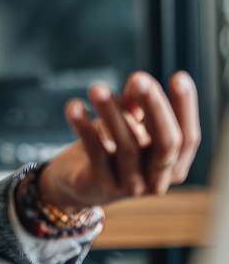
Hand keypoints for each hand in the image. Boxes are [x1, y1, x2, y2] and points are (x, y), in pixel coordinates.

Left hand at [39, 71, 199, 211]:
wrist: (75, 184)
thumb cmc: (110, 149)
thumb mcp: (126, 126)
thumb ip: (136, 106)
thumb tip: (139, 80)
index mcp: (173, 166)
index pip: (188, 137)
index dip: (186, 109)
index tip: (180, 77)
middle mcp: (156, 180)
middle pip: (166, 144)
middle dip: (155, 108)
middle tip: (140, 78)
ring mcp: (130, 186)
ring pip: (127, 146)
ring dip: (112, 113)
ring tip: (97, 87)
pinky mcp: (99, 185)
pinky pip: (95, 152)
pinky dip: (85, 127)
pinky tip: (75, 106)